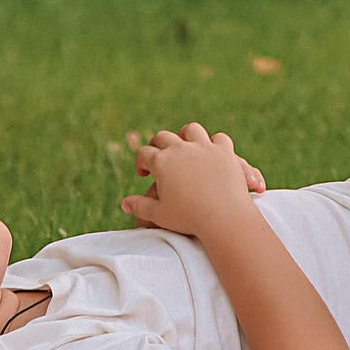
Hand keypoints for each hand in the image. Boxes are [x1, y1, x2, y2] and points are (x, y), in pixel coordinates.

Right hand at [123, 128, 264, 205]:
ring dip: (185, 136)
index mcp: (161, 162)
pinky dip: (214, 143)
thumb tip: (124, 204)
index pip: (144, 154)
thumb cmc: (189, 219)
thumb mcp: (159, 215)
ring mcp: (204, 147)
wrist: (223, 217)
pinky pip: (219, 138)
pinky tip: (212, 151)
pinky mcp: (225, 151)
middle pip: (164, 137)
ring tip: (185, 146)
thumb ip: (140, 207)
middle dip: (157, 145)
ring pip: (191, 130)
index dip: (140, 162)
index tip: (143, 172)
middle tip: (158, 156)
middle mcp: (181, 149)